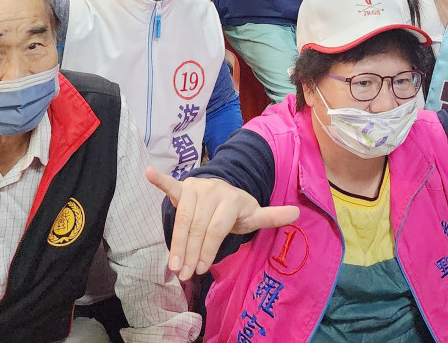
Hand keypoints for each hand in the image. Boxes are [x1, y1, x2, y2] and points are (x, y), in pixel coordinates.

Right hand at [147, 167, 298, 279]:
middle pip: (197, 226)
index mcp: (231, 199)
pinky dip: (160, 180)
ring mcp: (196, 187)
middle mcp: (213, 190)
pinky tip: (149, 174)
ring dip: (175, 242)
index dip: (208, 249)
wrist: (224, 189)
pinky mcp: (183, 187)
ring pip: (182, 217)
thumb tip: (298, 212)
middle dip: (190, 252)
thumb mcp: (254, 213)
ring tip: (172, 266)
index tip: (200, 269)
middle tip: (184, 274)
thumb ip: (272, 216)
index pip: (216, 228)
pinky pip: (171, 185)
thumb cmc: (238, 209)